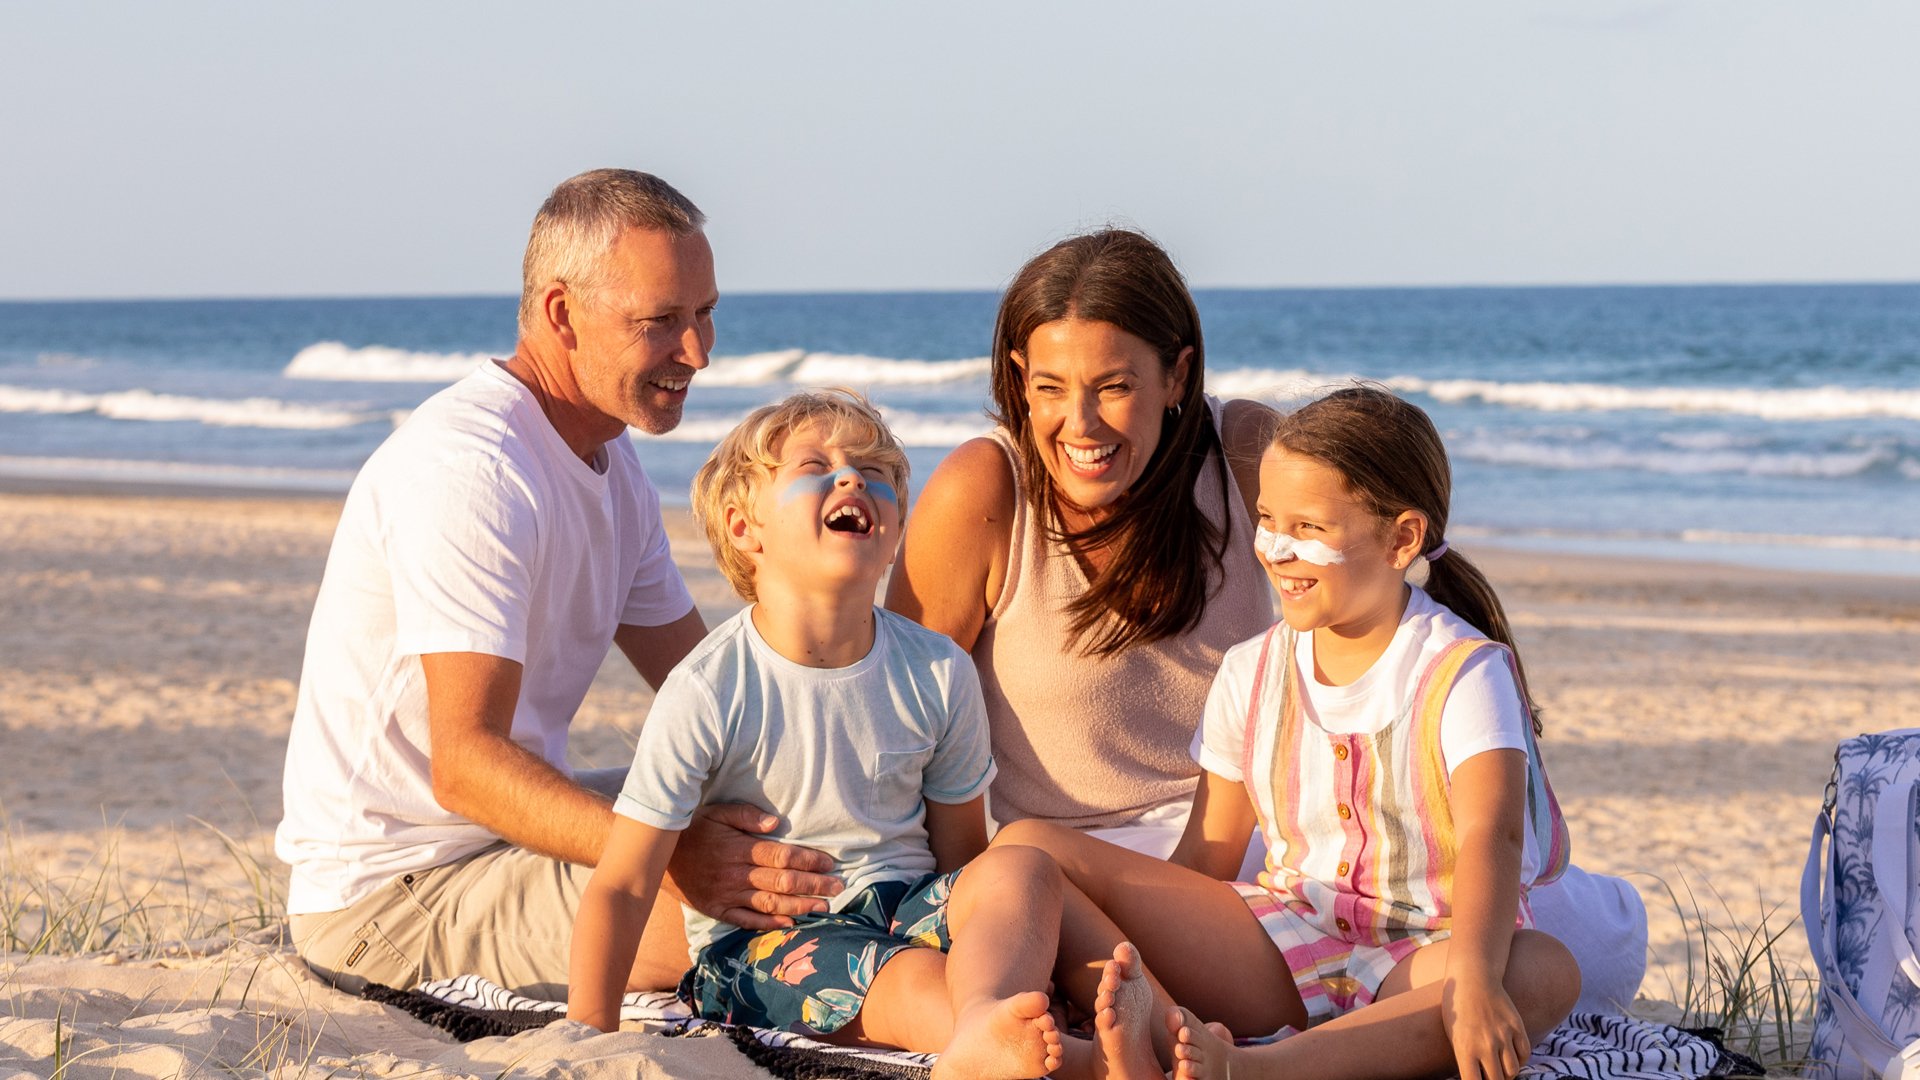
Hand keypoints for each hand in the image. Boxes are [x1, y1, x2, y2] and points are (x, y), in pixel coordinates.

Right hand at [663, 802, 842, 929]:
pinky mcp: (718, 910)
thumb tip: (776, 822)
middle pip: (782, 881)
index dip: (808, 861)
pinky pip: (747, 920)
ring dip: (799, 906)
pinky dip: (769, 923)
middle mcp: (736, 874)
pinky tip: (790, 924)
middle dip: (813, 885)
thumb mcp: (717, 812)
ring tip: (823, 907)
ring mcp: (726, 895)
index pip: (781, 856)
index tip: (829, 864)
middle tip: (837, 887)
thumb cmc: (693, 830)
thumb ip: (747, 815)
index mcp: (739, 848)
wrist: (657, 857)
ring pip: (769, 903)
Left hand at [1441, 976, 1532, 1079]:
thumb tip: (1477, 1078)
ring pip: (1513, 1070)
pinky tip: (1510, 1057)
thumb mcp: (1453, 1035)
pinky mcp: (1517, 1026)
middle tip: (1490, 1077)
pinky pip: (1524, 1054)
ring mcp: (1504, 1035)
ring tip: (1500, 1070)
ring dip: (1507, 1073)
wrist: (1472, 979)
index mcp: (1465, 1048)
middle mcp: (1486, 1044)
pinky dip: (1519, 1060)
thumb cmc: (1457, 1009)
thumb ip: (1465, 1059)